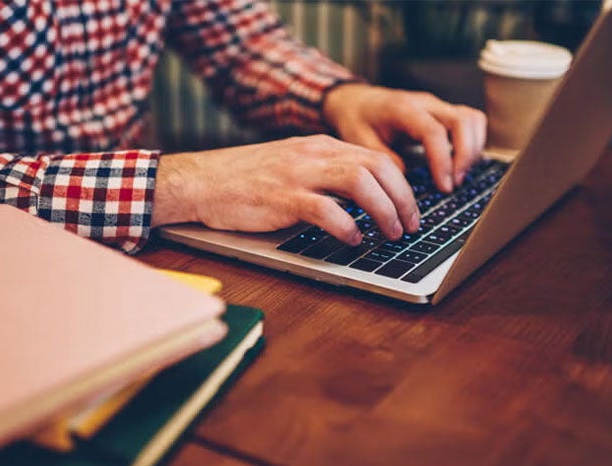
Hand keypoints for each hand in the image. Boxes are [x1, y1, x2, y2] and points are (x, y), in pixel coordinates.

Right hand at [151, 135, 420, 244]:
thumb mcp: (291, 165)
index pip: (376, 158)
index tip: (409, 209)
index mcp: (319, 146)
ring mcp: (299, 174)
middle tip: (409, 225)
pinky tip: (353, 240)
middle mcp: (314, 154)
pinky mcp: (283, 198)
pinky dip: (347, 227)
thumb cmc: (244, 180)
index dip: (402, 186)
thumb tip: (362, 199)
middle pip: (378, 167)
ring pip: (360, 182)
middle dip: (403, 199)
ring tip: (390, 233)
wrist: (201, 181)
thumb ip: (324, 174)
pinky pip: (327, 210)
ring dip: (384, 211)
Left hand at [323, 83, 486, 192]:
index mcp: (402, 108)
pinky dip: (471, 143)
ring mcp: (437, 105)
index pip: (434, 132)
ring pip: (472, 119)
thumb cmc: (356, 119)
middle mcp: (425, 103)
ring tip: (457, 176)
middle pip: (464, 120)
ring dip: (473, 149)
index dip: (443, 161)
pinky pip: (469, 122)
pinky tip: (457, 165)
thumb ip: (385, 161)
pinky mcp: (442, 112)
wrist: (354, 100)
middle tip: (454, 184)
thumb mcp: (360, 143)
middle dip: (466, 155)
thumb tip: (407, 183)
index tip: (444, 187)